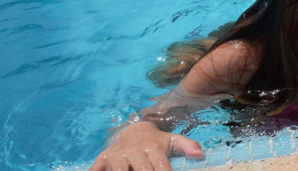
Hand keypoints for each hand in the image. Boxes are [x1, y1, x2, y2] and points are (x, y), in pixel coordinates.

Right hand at [88, 121, 203, 170]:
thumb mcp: (173, 141)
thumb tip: (200, 154)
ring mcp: (117, 155)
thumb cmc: (157, 141)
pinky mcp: (102, 159)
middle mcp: (134, 150)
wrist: (134, 130)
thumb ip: (187, 146)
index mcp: (153, 147)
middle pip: (142, 170)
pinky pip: (97, 169)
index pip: (161, 166)